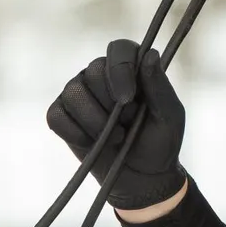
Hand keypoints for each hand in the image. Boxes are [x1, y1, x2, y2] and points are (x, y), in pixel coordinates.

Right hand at [46, 38, 186, 209]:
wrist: (142, 176)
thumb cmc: (160, 141)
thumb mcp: (169, 116)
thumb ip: (159, 86)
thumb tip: (149, 55)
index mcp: (131, 68)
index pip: (120, 49)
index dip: (120, 70)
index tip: (128, 99)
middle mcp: (101, 75)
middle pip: (93, 71)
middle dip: (110, 105)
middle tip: (126, 125)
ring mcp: (79, 93)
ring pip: (73, 92)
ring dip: (94, 122)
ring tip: (115, 138)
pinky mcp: (61, 115)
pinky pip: (56, 115)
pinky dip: (74, 133)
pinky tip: (91, 143)